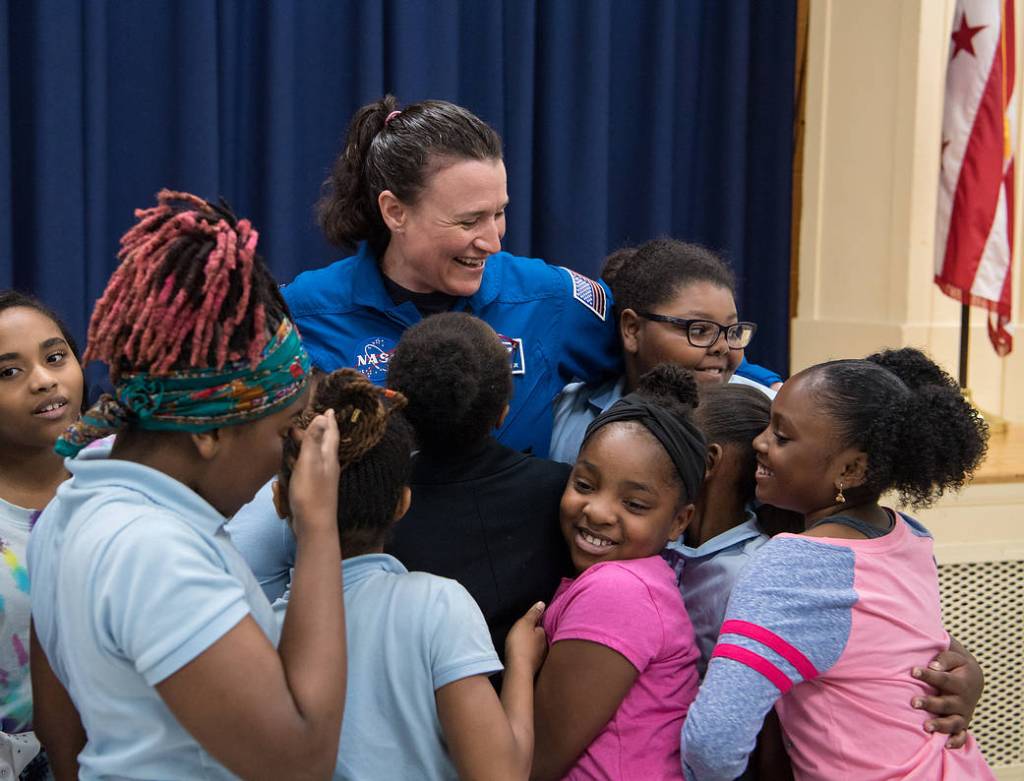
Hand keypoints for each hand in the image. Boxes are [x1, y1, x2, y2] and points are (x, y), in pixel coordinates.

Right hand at [286, 410, 339, 536]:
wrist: (314, 525)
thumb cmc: (311, 493)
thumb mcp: (310, 463)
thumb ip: (314, 440)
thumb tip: (322, 416)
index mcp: (329, 457)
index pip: (331, 433)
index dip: (330, 421)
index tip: (329, 409)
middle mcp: (328, 465)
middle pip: (325, 442)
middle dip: (320, 429)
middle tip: (311, 418)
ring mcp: (322, 477)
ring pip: (318, 454)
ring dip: (311, 442)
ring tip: (301, 434)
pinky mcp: (314, 487)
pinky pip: (311, 465)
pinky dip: (305, 457)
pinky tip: (297, 460)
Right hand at [505, 601, 547, 673]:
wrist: (517, 670)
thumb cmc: (520, 645)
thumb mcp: (524, 624)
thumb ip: (533, 614)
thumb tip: (542, 604)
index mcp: (543, 634)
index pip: (540, 627)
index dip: (533, 625)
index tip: (527, 625)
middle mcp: (544, 647)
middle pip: (538, 639)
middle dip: (532, 637)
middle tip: (521, 636)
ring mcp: (539, 659)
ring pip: (535, 650)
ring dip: (529, 648)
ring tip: (520, 646)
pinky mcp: (532, 668)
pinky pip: (529, 659)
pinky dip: (526, 658)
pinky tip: (520, 658)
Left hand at [911, 647, 982, 747]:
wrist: (974, 681)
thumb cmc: (957, 666)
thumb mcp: (955, 658)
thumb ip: (944, 659)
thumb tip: (933, 666)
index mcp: (961, 683)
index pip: (943, 679)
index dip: (928, 675)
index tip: (913, 671)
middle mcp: (962, 701)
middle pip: (946, 704)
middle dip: (930, 704)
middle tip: (913, 702)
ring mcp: (963, 714)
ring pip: (953, 722)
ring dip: (940, 725)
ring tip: (925, 726)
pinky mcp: (962, 725)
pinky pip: (961, 736)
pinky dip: (956, 742)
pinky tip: (946, 745)